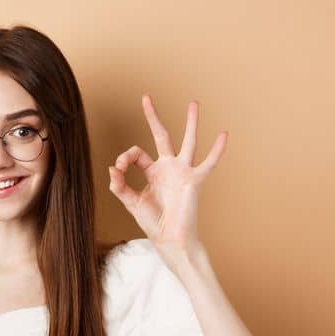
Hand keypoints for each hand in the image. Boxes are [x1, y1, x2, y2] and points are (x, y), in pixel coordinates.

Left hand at [107, 94, 228, 251]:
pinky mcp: (194, 180)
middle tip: (146, 97)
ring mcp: (182, 171)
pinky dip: (217, 150)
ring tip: (194, 103)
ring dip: (190, 122)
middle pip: (161, 135)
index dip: (124, 158)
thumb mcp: (131, 201)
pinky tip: (224, 134)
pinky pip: (209, 163)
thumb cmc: (152, 221)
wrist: (170, 238)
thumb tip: (111, 169)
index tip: (118, 170)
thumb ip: (119, 185)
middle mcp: (168, 167)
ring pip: (187, 141)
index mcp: (152, 172)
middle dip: (153, 117)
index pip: (136, 153)